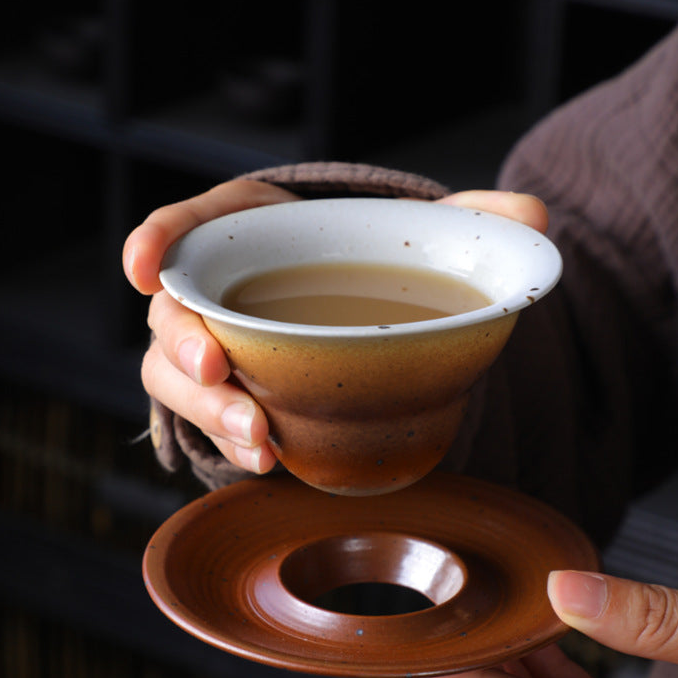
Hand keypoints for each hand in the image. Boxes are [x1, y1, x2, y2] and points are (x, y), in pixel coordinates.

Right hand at [123, 184, 548, 473]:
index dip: (157, 239)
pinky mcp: (232, 397)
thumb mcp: (424, 240)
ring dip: (207, 407)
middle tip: (222, 368)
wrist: (369, 326)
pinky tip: (269, 460)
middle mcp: (222, 291)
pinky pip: (208, 420)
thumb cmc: (378, 272)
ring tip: (260, 439)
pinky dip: (228, 441)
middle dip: (183, 344)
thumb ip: (477, 225)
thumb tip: (534, 217)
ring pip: (177, 376)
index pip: (191, 224)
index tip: (143, 266)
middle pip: (173, 314)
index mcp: (254, 233)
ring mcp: (219, 349)